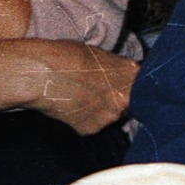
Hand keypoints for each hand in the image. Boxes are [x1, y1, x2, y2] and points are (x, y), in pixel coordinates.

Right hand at [24, 42, 139, 134]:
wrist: (40, 74)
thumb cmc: (65, 56)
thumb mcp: (100, 54)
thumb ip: (118, 67)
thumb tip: (125, 73)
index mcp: (131, 74)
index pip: (143, 84)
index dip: (132, 85)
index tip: (124, 85)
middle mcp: (126, 98)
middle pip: (128, 102)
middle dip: (116, 98)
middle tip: (96, 90)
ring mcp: (109, 116)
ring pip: (110, 115)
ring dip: (101, 110)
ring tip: (80, 97)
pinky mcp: (92, 129)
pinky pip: (93, 125)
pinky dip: (84, 119)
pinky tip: (71, 107)